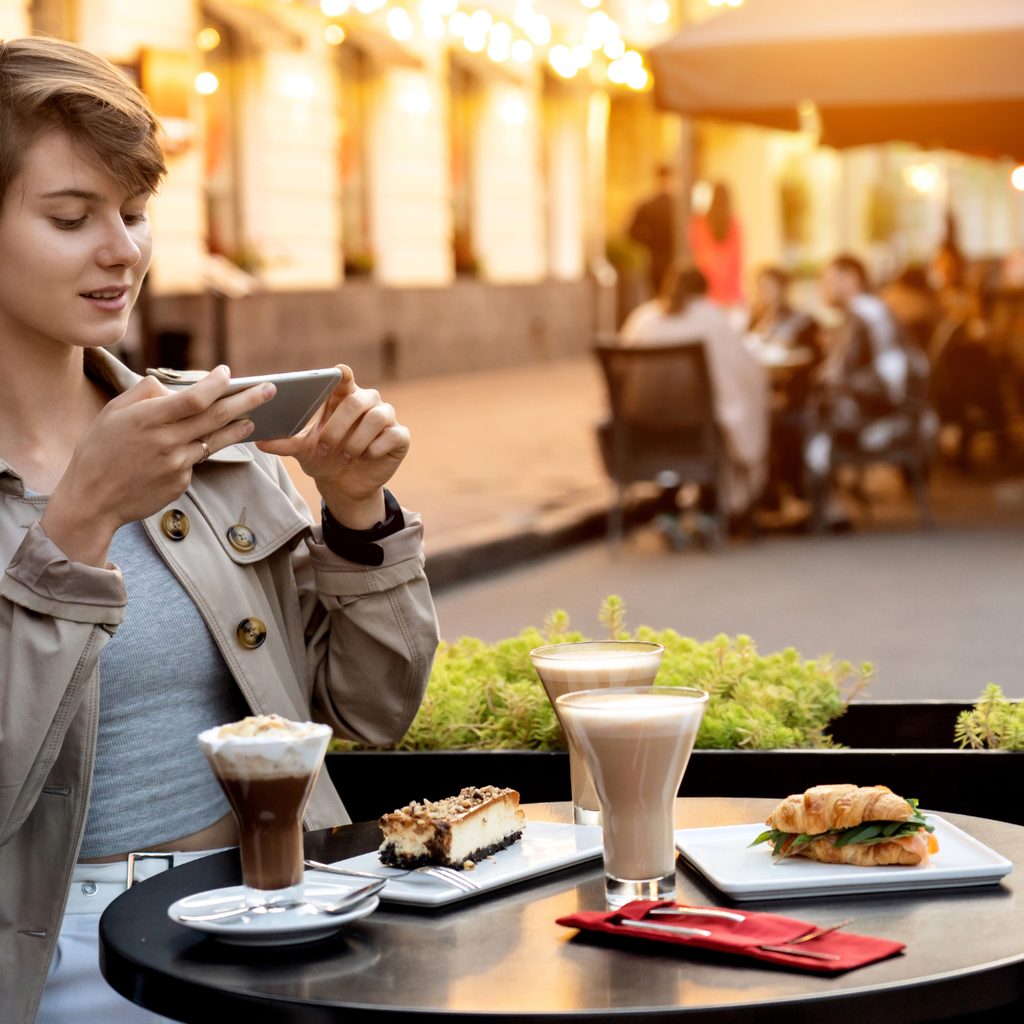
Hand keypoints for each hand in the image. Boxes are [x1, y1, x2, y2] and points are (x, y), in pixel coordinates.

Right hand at [42, 366, 274, 565]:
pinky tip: (205, 444)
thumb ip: (143, 395)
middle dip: (247, 400)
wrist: (92, 499)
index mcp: (147, 419)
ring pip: (215, 441)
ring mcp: (176, 464)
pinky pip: (197, 461)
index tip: (228, 373)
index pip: (194, 398)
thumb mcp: (112, 413)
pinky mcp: (180, 483)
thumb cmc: (99, 451)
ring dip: (237, 428)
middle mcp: (166, 441)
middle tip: (270, 390)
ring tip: (252, 418)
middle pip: (216, 417)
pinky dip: (201, 450)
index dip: (216, 384)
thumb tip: (170, 385)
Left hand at [257, 365, 409, 528]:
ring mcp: (386, 418)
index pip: (344, 376)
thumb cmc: (324, 458)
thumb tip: (259, 440)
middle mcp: (367, 402)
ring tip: (346, 456)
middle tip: (325, 447)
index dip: (342, 374)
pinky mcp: (400, 437)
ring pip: (378, 416)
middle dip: (338, 425)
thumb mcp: (302, 450)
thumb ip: (284, 442)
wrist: (344, 485)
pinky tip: (366, 456)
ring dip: (357, 439)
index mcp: (342, 396)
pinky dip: (377, 447)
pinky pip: (393, 435)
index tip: (337, 374)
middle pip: (357, 400)